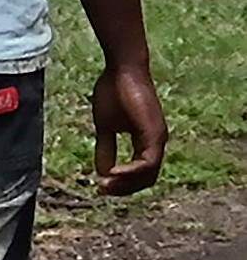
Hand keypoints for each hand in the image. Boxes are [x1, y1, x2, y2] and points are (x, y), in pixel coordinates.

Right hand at [89, 58, 168, 193]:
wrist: (122, 69)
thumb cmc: (113, 92)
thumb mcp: (105, 126)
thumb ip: (105, 148)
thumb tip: (101, 171)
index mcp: (146, 141)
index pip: (140, 172)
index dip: (122, 182)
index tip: (100, 186)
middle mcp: (157, 143)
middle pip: (146, 178)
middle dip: (124, 188)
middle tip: (102, 190)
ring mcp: (158, 139)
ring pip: (149, 174)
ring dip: (127, 183)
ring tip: (105, 184)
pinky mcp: (155, 133)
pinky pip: (147, 162)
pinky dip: (131, 171)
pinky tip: (113, 172)